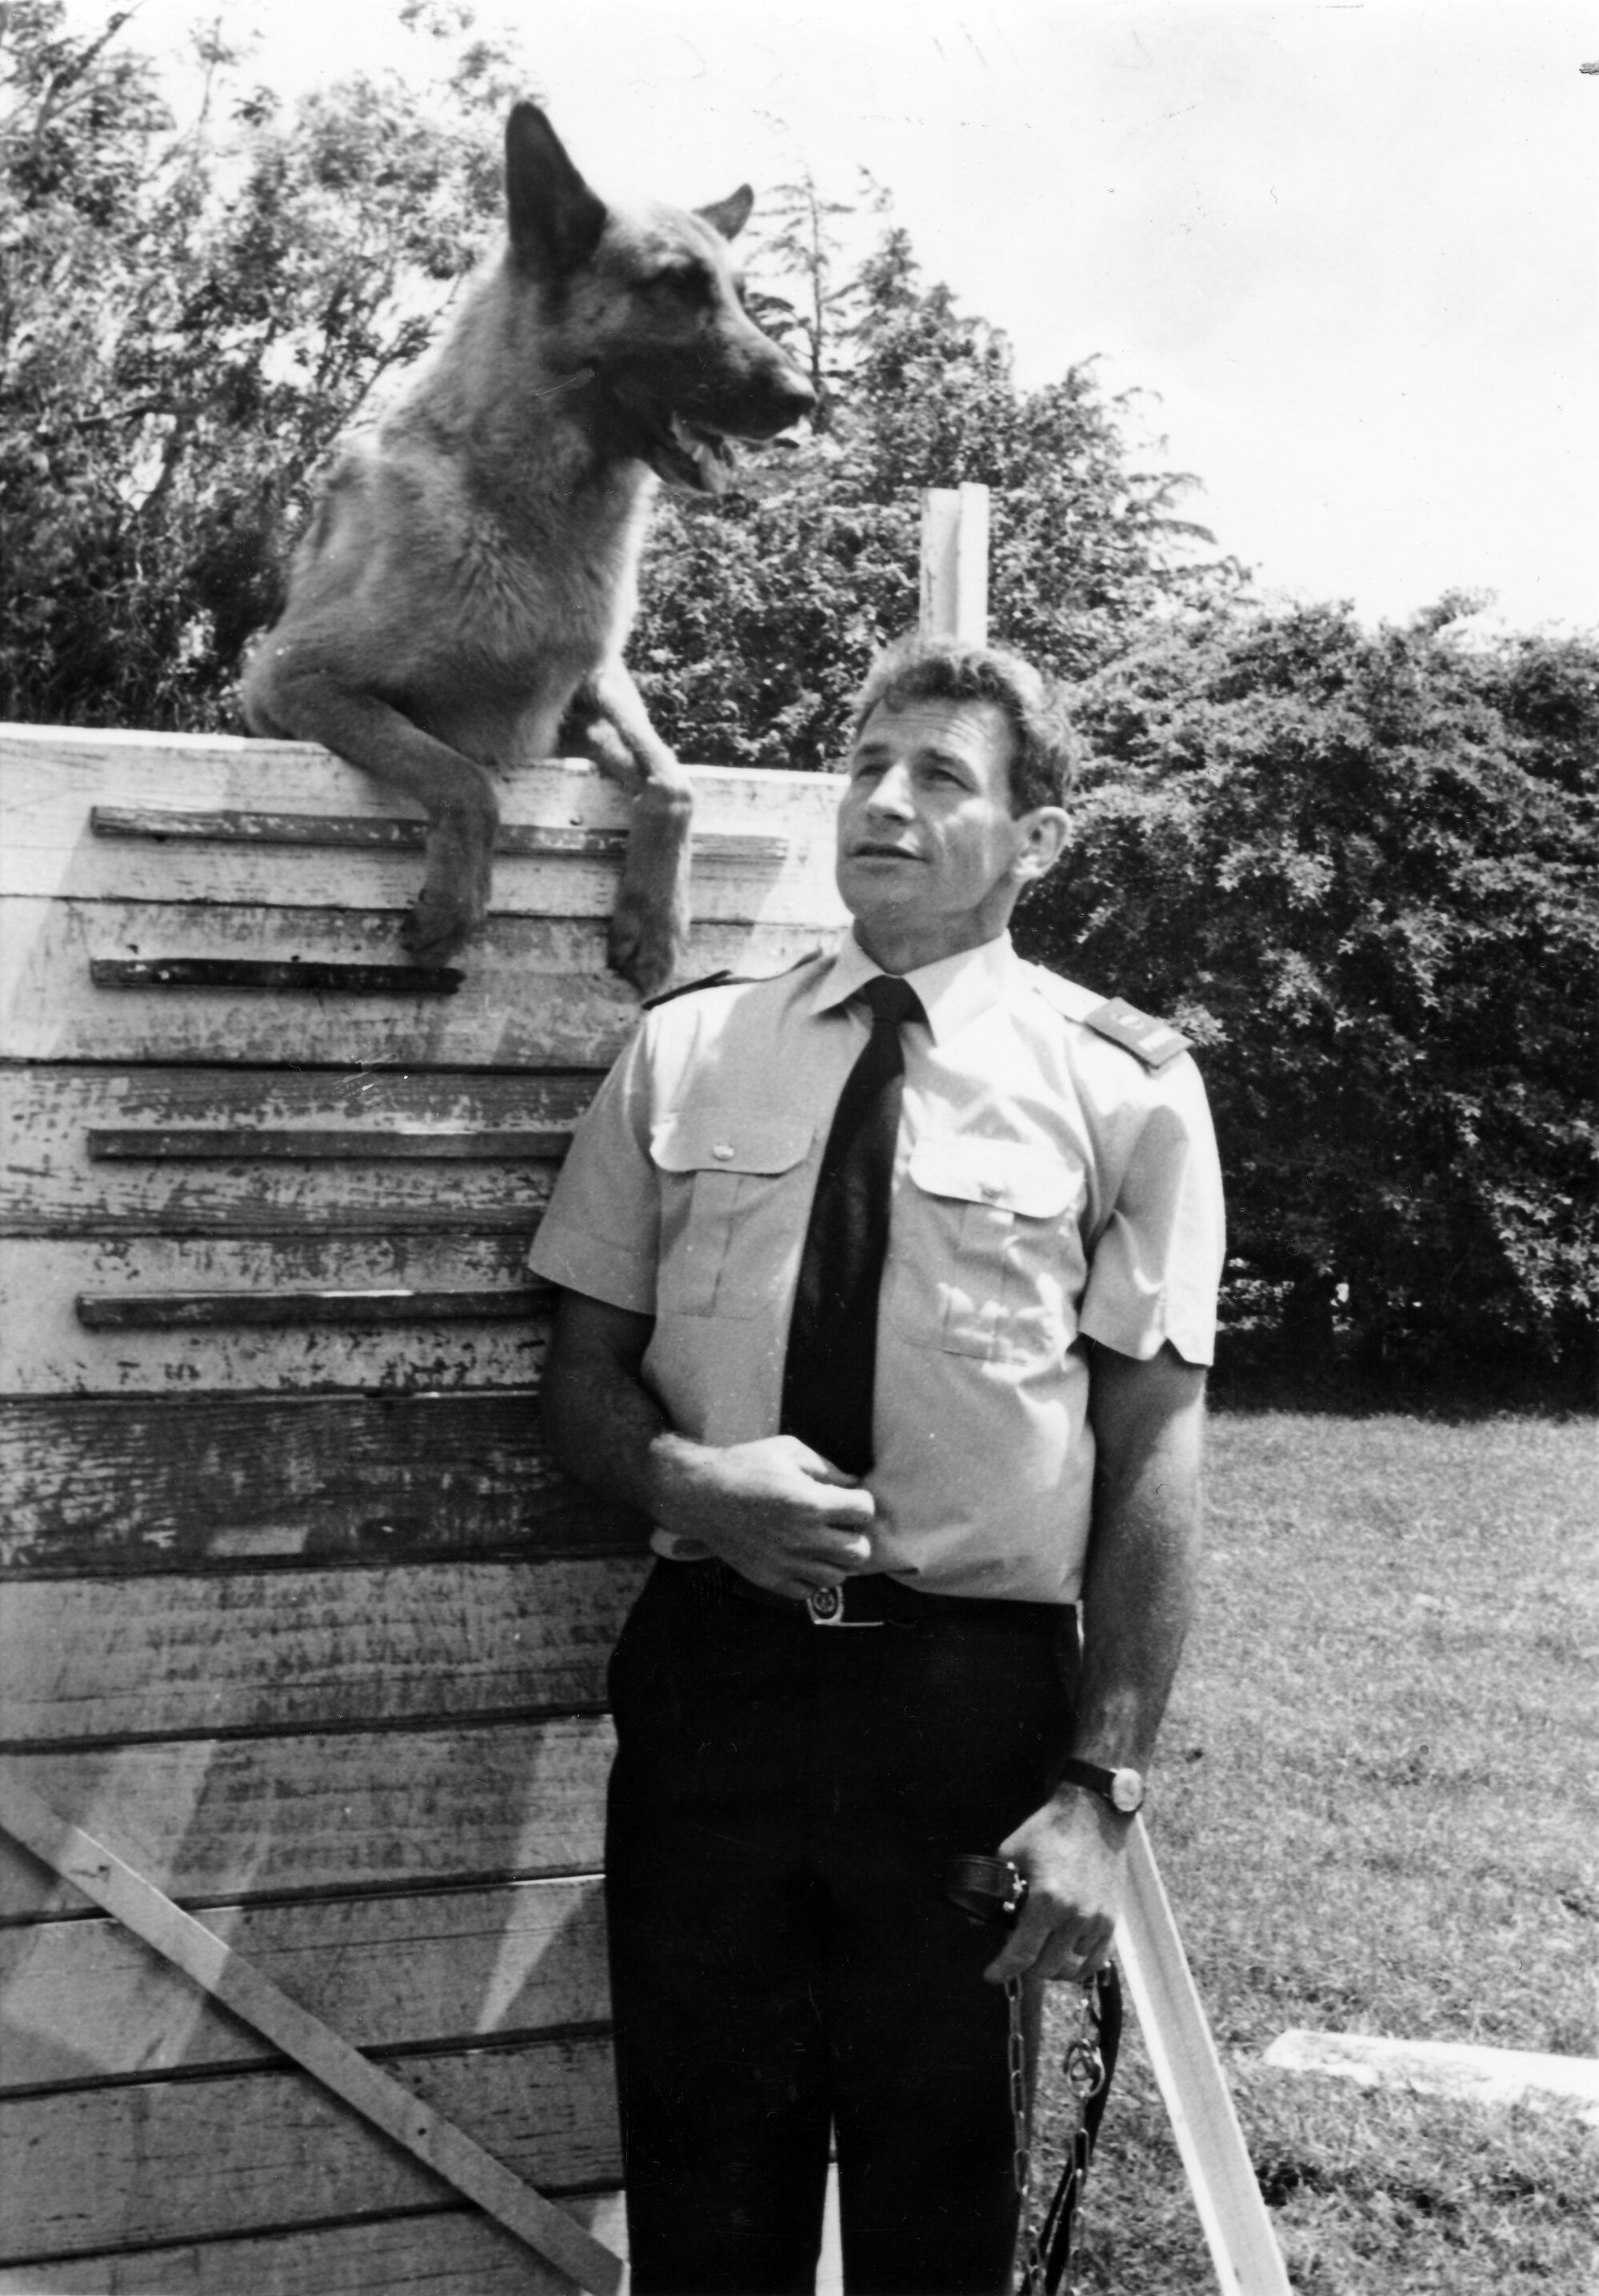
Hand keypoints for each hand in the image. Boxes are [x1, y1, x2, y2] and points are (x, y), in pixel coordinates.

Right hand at [650, 1432, 875, 1599]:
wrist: (702, 1494)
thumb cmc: (746, 1466)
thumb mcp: (788, 1450)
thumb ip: (825, 1467)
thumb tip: (851, 1484)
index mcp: (811, 1503)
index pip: (864, 1511)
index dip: (860, 1502)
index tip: (847, 1499)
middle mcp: (803, 1538)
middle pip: (859, 1552)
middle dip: (854, 1536)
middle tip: (839, 1526)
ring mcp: (786, 1563)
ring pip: (837, 1577)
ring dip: (835, 1560)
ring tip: (821, 1544)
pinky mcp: (769, 1579)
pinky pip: (808, 1592)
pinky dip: (811, 1578)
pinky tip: (801, 1559)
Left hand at [982, 1789, 1129, 1985]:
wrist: (1092, 1814)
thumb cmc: (1049, 1831)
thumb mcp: (1011, 1854)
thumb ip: (997, 1890)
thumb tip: (980, 1921)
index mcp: (1046, 1900)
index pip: (1021, 1954)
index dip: (1002, 1970)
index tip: (991, 1975)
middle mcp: (1074, 1916)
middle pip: (1045, 1968)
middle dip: (1026, 1965)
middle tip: (1017, 1951)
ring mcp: (1096, 1920)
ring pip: (1071, 1968)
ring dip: (1052, 1966)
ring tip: (1040, 1953)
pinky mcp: (1111, 1920)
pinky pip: (1096, 1961)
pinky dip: (1079, 1966)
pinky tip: (1066, 1958)